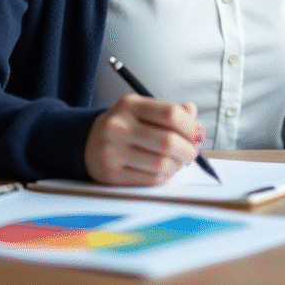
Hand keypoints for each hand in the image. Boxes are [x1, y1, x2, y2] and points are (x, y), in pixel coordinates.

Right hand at [84, 94, 205, 185]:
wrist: (85, 143)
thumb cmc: (124, 126)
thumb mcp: (142, 110)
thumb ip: (169, 111)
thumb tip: (193, 114)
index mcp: (129, 105)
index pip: (170, 113)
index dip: (191, 127)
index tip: (198, 134)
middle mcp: (118, 127)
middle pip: (168, 142)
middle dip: (188, 150)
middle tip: (192, 152)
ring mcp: (112, 152)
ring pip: (161, 164)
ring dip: (178, 165)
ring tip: (178, 161)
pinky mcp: (111, 174)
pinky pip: (150, 179)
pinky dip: (165, 176)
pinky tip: (164, 170)